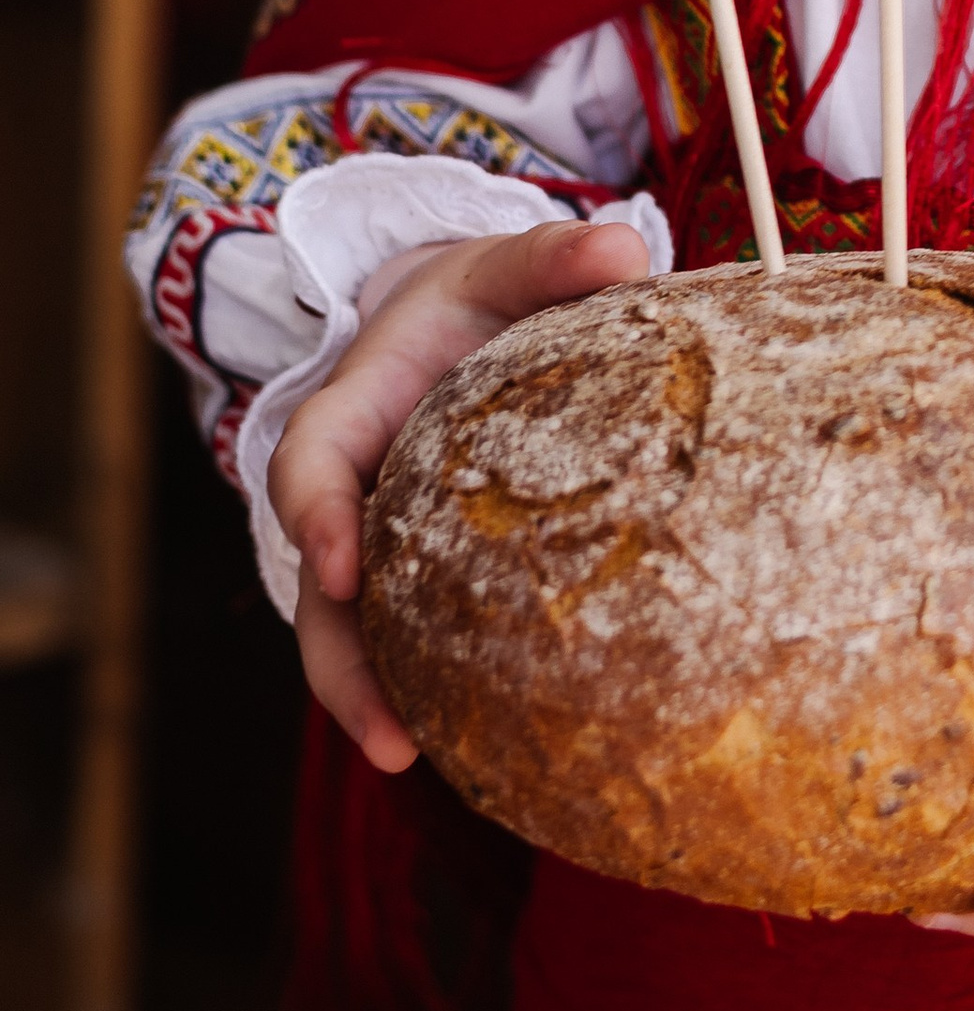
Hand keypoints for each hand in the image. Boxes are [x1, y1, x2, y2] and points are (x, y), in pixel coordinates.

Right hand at [269, 217, 651, 773]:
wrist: (460, 321)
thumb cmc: (480, 295)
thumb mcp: (505, 262)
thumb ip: (553, 256)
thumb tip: (625, 249)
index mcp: (352, 408)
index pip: (311, 464)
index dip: (317, 518)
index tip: (340, 568)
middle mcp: (351, 488)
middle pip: (319, 588)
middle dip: (340, 664)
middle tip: (386, 738)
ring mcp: (378, 540)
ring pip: (355, 632)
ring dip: (375, 698)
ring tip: (414, 760)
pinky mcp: (416, 574)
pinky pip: (412, 635)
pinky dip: (431, 685)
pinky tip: (484, 740)